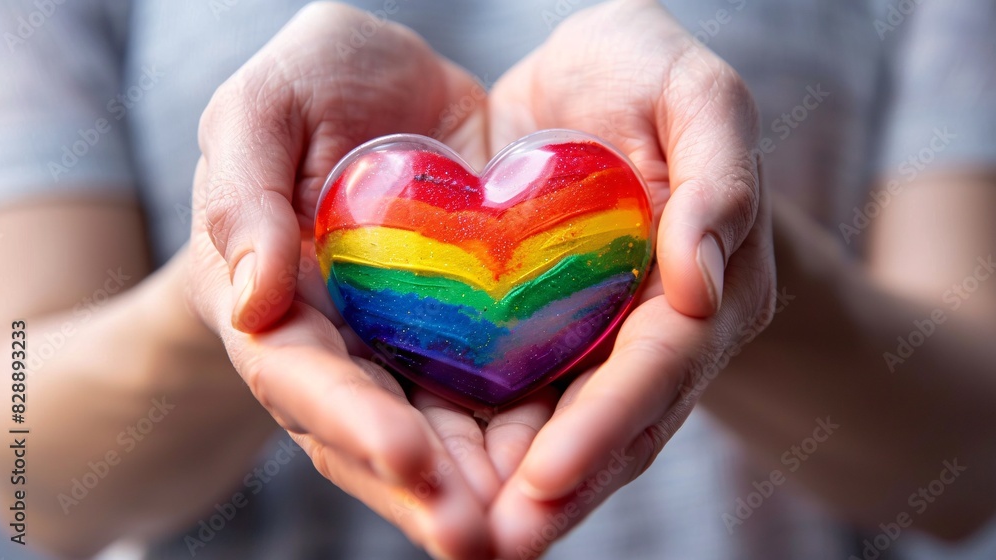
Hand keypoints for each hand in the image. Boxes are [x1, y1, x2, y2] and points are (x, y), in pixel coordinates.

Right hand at [186, 4, 499, 557]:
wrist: (389, 90)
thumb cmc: (308, 93)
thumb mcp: (262, 110)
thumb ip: (242, 194)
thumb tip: (253, 301)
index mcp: (277, 304)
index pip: (304, 377)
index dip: (354, 420)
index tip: (410, 457)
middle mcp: (341, 346)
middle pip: (373, 436)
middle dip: (425, 491)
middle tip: (480, 539)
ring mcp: (404, 349)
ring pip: (438, 436)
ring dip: (479, 489)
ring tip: (525, 534)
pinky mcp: (466, 336)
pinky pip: (493, 393)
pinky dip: (525, 435)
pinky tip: (568, 467)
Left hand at [484, 0, 775, 554]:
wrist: (594, 80)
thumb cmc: (646, 72)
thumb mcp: (694, 92)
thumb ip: (718, 175)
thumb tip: (700, 285)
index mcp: (710, 279)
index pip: (662, 363)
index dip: (607, 423)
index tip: (544, 480)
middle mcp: (663, 330)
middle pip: (619, 425)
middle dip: (560, 489)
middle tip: (492, 546)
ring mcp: (608, 342)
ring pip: (570, 431)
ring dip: (520, 492)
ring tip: (464, 543)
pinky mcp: (554, 337)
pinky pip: (524, 399)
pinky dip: (488, 445)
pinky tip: (439, 483)